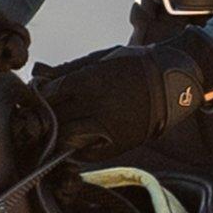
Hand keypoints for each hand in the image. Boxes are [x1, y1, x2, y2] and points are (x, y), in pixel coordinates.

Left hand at [36, 31, 212, 157]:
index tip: (40, 96)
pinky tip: (79, 138)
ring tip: (62, 127)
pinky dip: (78, 148)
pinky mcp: (120, 144)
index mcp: (92, 81)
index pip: (54, 93)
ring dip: (60, 134)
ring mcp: (109, 127)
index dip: (42, 96)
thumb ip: (70, 68)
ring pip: (68, 138)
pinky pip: (88, 153)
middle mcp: (98, 106)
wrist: (173, 82)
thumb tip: (39, 76)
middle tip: (44, 114)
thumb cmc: (134, 65)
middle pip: (57, 117)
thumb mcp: (102, 59)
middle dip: (47, 116)